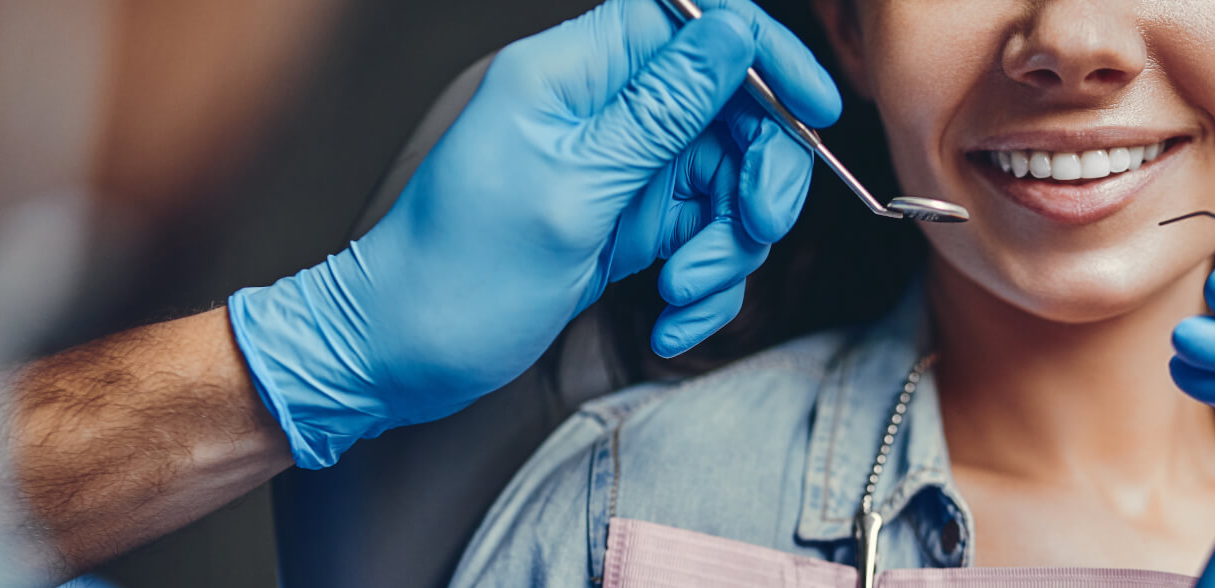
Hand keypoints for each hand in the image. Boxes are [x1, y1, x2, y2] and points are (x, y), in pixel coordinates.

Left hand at [227, 0, 840, 467]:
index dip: (763, 53)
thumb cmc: (458, 274)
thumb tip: (733, 30)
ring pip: (725, 183)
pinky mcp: (627, 222)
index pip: (693, 20)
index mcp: (573, 73)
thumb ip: (662, 109)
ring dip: (726, 248)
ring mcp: (619, 168)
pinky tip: (667, 319)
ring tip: (681, 293)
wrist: (402, 357)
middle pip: (730, 109)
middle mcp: (602, 111)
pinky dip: (701, 284)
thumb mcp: (573, 189)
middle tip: (751, 231)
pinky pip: (701, 237)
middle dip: (756, 177)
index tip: (812, 110)